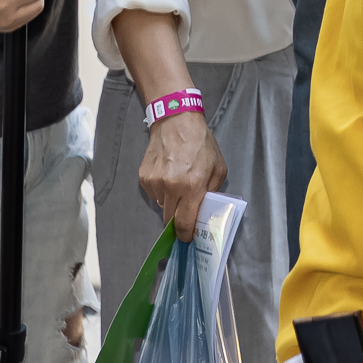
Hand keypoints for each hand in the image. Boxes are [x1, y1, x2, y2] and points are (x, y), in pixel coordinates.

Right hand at [140, 112, 227, 240]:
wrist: (176, 123)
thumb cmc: (201, 145)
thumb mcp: (218, 168)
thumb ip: (212, 192)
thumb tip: (205, 212)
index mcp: (192, 186)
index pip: (185, 222)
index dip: (186, 234)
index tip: (188, 239)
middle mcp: (171, 187)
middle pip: (170, 219)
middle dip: (178, 220)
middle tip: (186, 213)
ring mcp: (155, 183)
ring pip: (162, 206)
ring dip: (171, 203)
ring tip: (180, 184)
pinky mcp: (144, 178)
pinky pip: (154, 194)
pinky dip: (162, 191)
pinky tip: (169, 176)